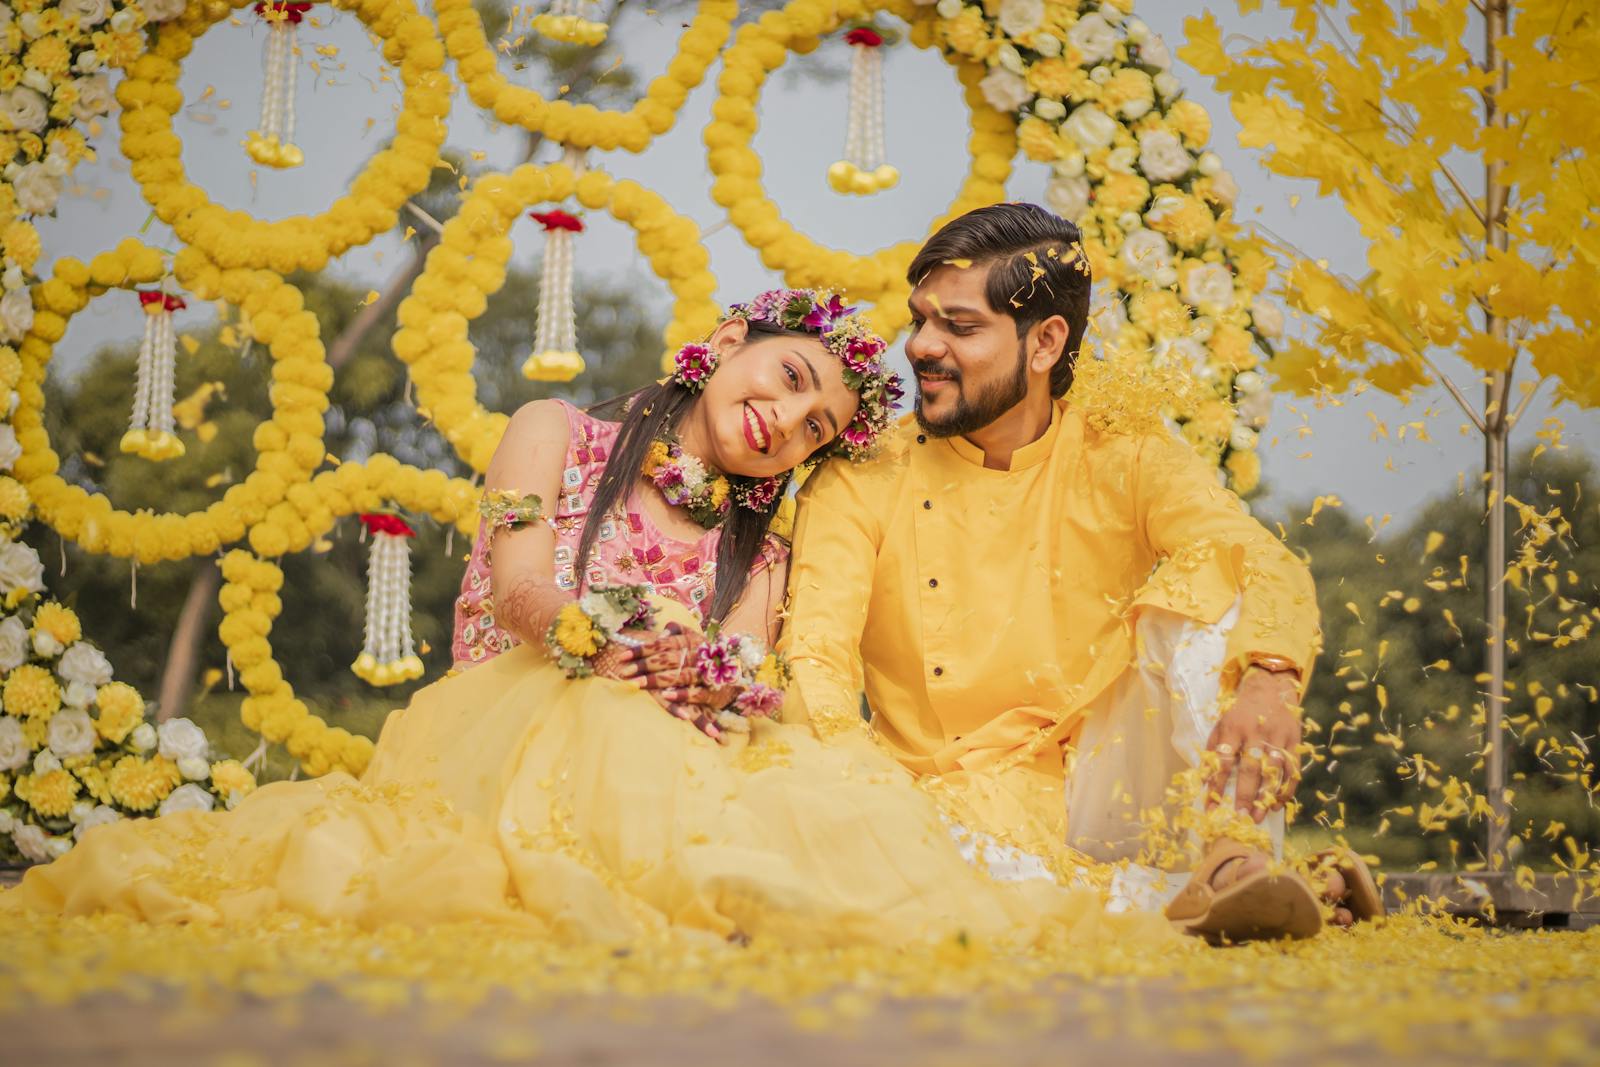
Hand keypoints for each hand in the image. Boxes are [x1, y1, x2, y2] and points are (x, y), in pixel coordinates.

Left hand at [604, 623, 705, 690]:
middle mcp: (697, 655)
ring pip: (679, 676)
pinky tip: (667, 696)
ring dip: (657, 680)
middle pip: (667, 660)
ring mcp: (706, 673)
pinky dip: (682, 695)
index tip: (622, 656)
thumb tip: (659, 634)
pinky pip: (696, 693)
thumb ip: (677, 631)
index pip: (661, 644)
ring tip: (637, 684)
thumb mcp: (694, 637)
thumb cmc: (708, 654)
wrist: (738, 673)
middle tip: (625, 671)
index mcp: (690, 642)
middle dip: (644, 665)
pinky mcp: (714, 691)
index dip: (641, 649)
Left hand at [1205, 668, 1302, 821]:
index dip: (1216, 785)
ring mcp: (1278, 737)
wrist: (1270, 688)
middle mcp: (1256, 732)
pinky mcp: (1294, 741)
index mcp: (1233, 728)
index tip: (1211, 808)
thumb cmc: (1240, 712)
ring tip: (1259, 816)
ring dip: (1267, 796)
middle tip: (1240, 817)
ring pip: (1274, 771)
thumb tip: (1203, 782)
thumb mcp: (1220, 724)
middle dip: (1245, 795)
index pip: (1223, 760)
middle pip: (1251, 768)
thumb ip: (1212, 751)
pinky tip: (1278, 804)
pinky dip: (1286, 789)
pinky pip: (1292, 770)